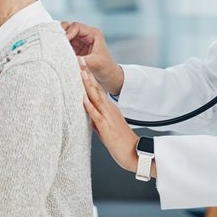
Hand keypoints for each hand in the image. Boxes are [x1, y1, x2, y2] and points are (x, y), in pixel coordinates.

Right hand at [61, 21, 123, 94]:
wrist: (109, 76)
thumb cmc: (106, 68)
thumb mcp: (95, 63)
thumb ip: (81, 60)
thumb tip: (66, 58)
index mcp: (94, 34)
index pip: (77, 26)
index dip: (68, 32)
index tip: (62, 41)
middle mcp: (86, 35)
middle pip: (69, 27)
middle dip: (62, 33)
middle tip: (55, 41)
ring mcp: (80, 41)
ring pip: (66, 35)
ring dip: (60, 40)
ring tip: (55, 47)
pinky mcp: (76, 48)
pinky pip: (65, 44)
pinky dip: (61, 46)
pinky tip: (57, 51)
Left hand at [80, 57, 140, 173]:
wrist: (136, 155)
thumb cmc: (121, 143)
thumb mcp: (106, 129)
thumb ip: (96, 120)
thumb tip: (87, 113)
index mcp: (109, 109)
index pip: (97, 90)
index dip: (89, 77)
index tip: (82, 66)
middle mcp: (109, 110)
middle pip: (96, 89)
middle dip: (88, 75)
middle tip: (80, 60)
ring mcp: (109, 118)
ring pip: (96, 98)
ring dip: (88, 85)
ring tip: (81, 73)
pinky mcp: (107, 129)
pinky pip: (97, 116)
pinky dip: (90, 107)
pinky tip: (84, 99)